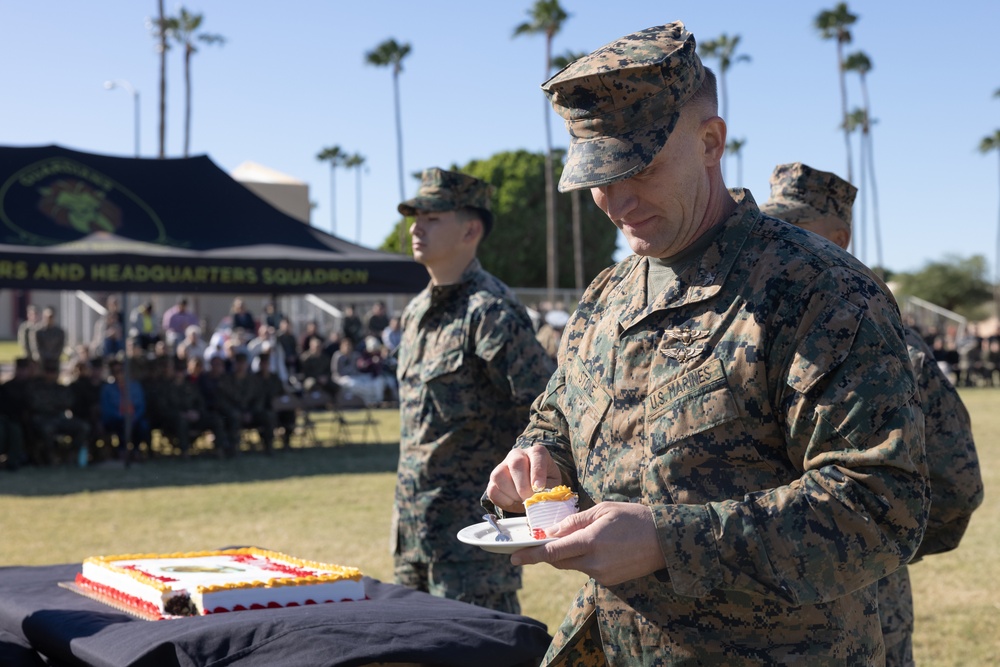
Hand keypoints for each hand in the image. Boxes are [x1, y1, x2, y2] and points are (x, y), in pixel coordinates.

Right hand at [486, 445, 563, 513]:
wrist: (532, 487)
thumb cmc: (545, 483)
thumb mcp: (553, 484)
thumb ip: (548, 490)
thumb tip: (538, 499)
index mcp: (536, 452)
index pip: (537, 455)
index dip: (538, 472)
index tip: (539, 487)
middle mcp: (517, 454)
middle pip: (516, 464)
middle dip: (523, 486)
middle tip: (530, 499)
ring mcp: (502, 465)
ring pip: (500, 476)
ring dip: (512, 494)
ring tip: (522, 500)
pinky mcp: (493, 479)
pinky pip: (493, 490)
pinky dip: (504, 500)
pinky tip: (514, 501)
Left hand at [510, 501, 664, 586]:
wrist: (665, 540)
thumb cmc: (634, 518)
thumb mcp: (603, 510)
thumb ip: (575, 522)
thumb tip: (552, 532)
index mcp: (590, 542)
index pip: (553, 552)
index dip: (531, 555)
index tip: (514, 558)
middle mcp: (594, 563)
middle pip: (559, 561)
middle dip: (547, 553)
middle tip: (537, 543)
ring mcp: (602, 575)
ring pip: (573, 565)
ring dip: (568, 554)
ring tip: (580, 537)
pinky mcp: (610, 581)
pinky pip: (587, 569)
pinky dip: (584, 559)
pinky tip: (598, 546)